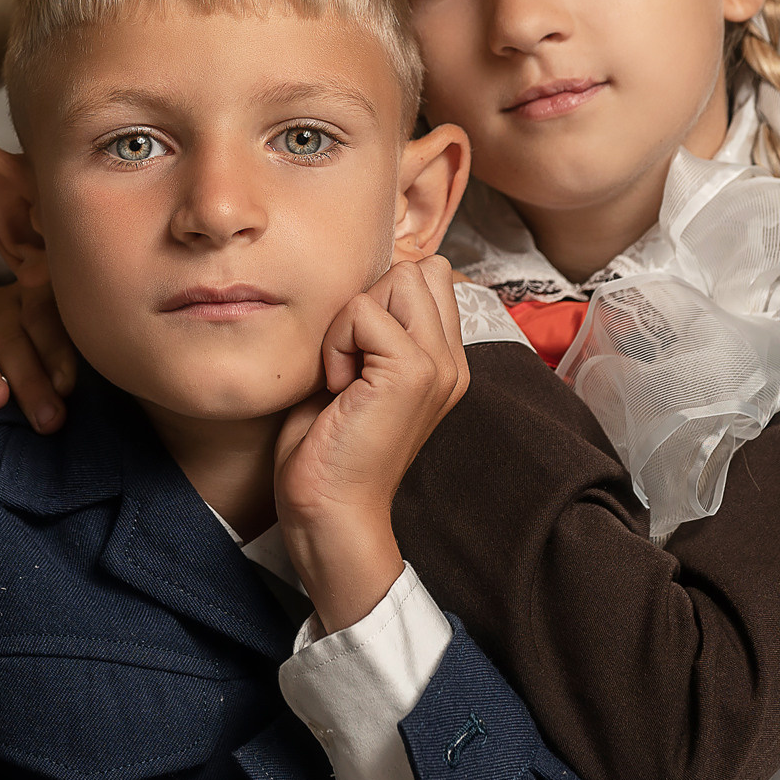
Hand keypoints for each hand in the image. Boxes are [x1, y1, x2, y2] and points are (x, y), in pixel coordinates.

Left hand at [273, 257, 469, 635]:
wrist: (330, 510)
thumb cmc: (328, 449)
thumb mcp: (354, 373)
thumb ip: (372, 328)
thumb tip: (363, 284)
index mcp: (443, 360)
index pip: (429, 275)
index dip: (379, 297)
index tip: (356, 353)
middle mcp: (451, 361)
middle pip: (418, 269)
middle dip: (367, 302)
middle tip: (349, 364)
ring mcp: (439, 366)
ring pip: (398, 279)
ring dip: (352, 321)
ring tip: (344, 375)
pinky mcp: (412, 373)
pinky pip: (362, 311)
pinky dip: (336, 342)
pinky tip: (338, 388)